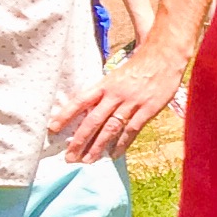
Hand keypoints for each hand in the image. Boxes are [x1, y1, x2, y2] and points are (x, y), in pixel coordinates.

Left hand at [49, 35, 186, 162]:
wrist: (164, 56)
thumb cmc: (140, 66)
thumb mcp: (116, 76)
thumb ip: (105, 92)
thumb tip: (89, 109)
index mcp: (105, 85)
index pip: (80, 101)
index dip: (65, 115)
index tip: (52, 129)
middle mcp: (115, 94)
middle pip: (93, 120)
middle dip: (79, 140)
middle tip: (70, 156)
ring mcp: (132, 102)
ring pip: (110, 128)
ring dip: (98, 146)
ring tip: (88, 160)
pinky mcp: (148, 109)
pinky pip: (132, 130)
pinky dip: (122, 144)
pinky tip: (114, 154)